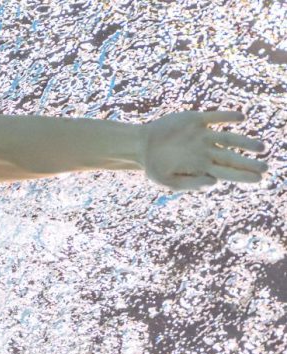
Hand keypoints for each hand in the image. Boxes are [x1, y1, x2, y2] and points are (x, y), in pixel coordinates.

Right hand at [141, 110, 267, 190]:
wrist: (140, 144)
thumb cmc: (154, 166)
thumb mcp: (167, 181)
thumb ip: (190, 183)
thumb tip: (214, 182)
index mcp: (202, 167)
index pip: (228, 172)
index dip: (244, 175)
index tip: (259, 178)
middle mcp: (206, 151)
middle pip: (232, 157)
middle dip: (249, 162)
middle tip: (266, 167)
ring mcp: (202, 135)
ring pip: (229, 138)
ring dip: (245, 142)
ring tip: (260, 147)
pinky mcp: (195, 120)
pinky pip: (215, 117)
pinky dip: (227, 117)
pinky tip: (240, 118)